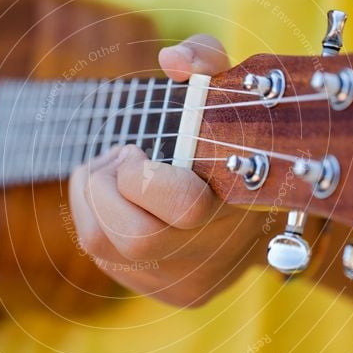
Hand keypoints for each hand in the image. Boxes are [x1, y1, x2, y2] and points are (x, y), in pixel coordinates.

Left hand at [69, 35, 270, 306]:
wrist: (261, 211)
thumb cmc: (236, 143)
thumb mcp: (229, 89)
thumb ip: (207, 58)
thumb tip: (172, 60)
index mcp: (233, 206)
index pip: (180, 206)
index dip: (142, 176)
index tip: (138, 154)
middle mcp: (209, 256)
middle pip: (130, 235)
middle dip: (105, 187)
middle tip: (122, 161)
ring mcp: (182, 282)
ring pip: (101, 245)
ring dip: (91, 198)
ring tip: (115, 176)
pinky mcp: (162, 293)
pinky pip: (103, 257)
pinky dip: (97, 218)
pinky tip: (121, 202)